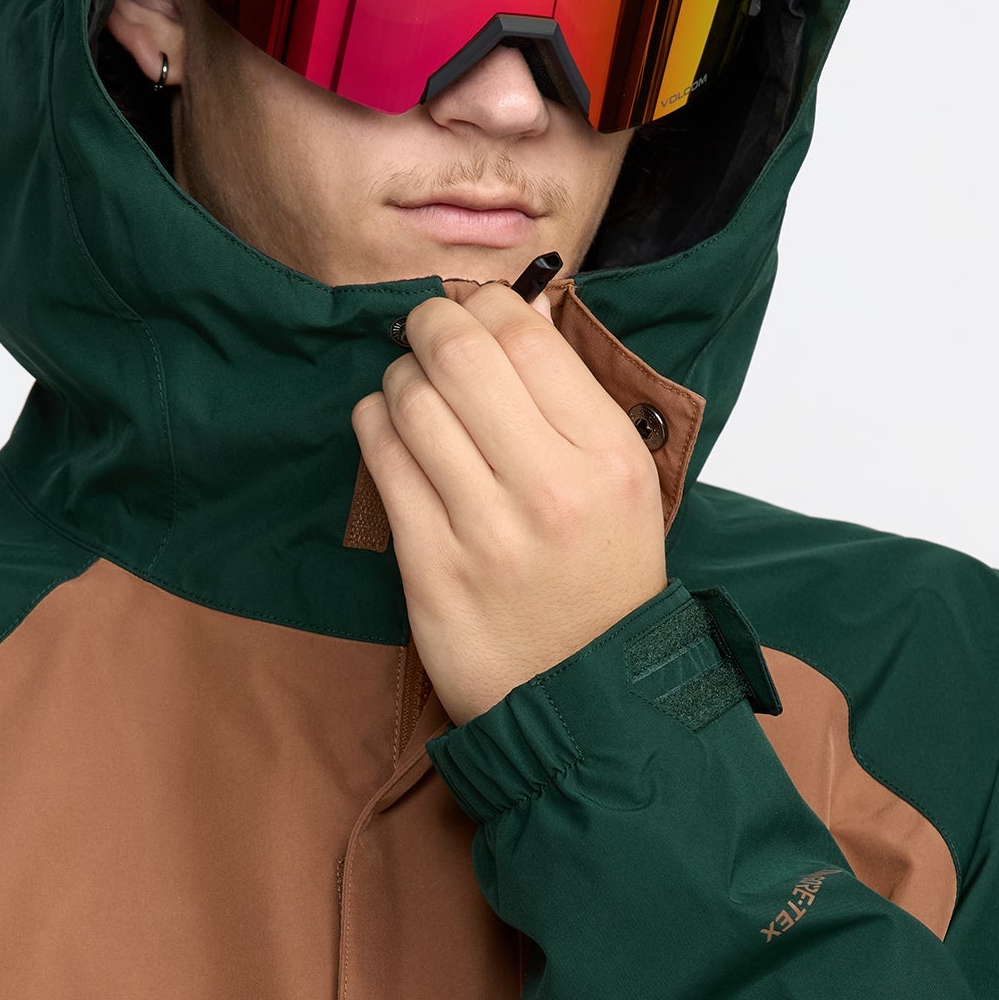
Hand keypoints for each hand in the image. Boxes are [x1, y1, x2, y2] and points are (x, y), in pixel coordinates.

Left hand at [352, 284, 667, 725]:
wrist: (585, 695)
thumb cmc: (602, 577)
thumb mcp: (623, 481)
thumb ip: (573, 397)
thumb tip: (518, 306)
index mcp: (608, 455)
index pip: (528, 336)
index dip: (488, 304)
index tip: (476, 312)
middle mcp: (549, 487)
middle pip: (461, 355)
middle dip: (431, 324)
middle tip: (427, 331)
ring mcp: (485, 530)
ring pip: (410, 401)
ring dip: (398, 377)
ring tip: (411, 389)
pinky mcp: (430, 567)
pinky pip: (381, 461)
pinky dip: (375, 426)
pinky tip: (389, 429)